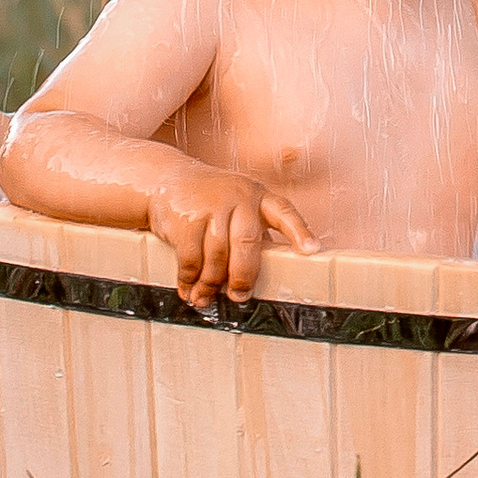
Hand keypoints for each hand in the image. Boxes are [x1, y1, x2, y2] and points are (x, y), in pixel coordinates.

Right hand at [146, 164, 315, 306]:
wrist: (165, 179)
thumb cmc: (208, 200)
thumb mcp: (236, 205)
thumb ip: (249, 233)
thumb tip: (253, 280)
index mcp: (257, 196)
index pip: (284, 211)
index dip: (299, 232)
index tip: (312, 250)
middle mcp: (238, 197)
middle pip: (247, 244)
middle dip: (243, 277)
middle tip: (239, 296)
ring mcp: (211, 205)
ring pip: (217, 257)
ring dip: (210, 284)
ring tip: (204, 297)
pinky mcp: (186, 219)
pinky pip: (191, 260)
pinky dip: (190, 280)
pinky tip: (188, 287)